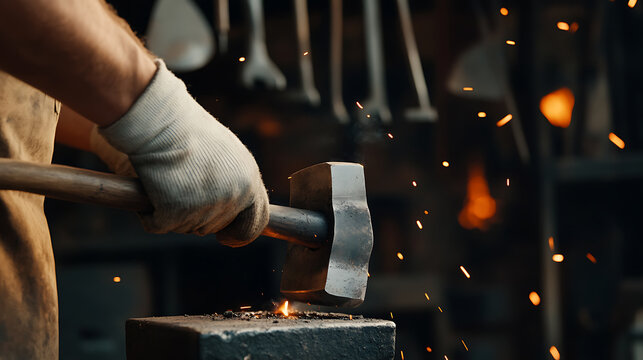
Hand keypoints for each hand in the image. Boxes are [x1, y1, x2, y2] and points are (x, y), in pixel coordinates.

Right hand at [98, 60, 268, 245]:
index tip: (226, 236)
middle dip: (196, 216)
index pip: (257, 221)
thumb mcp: (225, 154)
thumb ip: (233, 180)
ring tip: (165, 179)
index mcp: (249, 179)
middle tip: (179, 187)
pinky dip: (148, 214)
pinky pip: (158, 225)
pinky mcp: (176, 212)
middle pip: (215, 227)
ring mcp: (207, 206)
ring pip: (185, 227)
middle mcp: (235, 195)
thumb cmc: (186, 129)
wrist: (158, 119)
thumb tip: (233, 208)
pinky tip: (148, 188)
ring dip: (171, 211)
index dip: (240, 232)